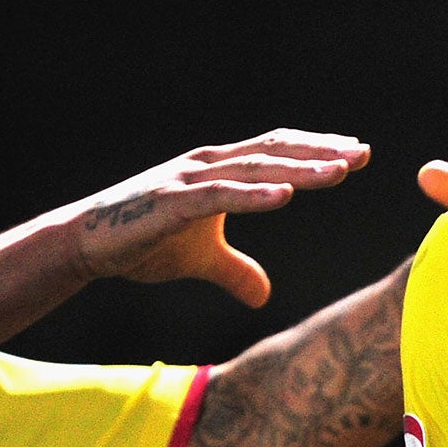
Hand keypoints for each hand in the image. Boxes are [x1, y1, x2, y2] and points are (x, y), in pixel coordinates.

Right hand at [66, 131, 369, 305]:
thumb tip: (264, 296)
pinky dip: (253, 195)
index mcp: (218, 170)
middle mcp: (207, 165)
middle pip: (274, 152)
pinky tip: (286, 195)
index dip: (315, 149)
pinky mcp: (170, 202)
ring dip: (298, 169)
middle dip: (320, 152)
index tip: (357, 153)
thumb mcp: (201, 261)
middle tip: (361, 155)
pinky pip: (219, 196)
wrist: (85, 244)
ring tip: (338, 171)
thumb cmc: (141, 243)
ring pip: (253, 169)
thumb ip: (235, 271)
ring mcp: (188, 180)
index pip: (276, 151)